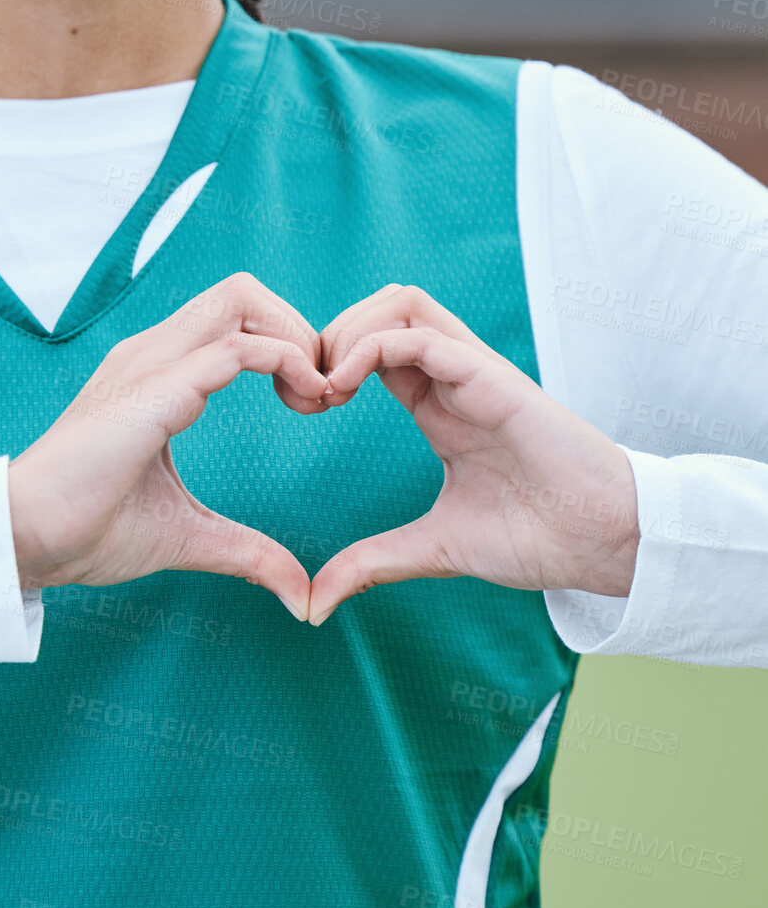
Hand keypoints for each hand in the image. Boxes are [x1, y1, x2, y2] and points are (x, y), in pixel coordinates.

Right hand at [8, 273, 330, 619]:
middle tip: (321, 393)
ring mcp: (151, 364)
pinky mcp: (155, 390)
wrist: (28, 539)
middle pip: (241, 292)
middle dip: (298, 328)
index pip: (232, 319)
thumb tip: (299, 593)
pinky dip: (287, 361)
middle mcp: (153, 354)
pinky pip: (237, 348)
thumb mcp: (188, 535)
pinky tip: (303, 401)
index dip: (285, 346)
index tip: (310, 405)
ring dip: (296, 337)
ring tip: (316, 396)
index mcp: (156, 374)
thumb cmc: (87, 531)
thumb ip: (246, 551)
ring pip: (240, 298)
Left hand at [308, 284, 639, 626]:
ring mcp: (472, 372)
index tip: (304, 409)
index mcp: (436, 403)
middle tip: (308, 393)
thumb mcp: (430, 549)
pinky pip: (421, 334)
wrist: (603, 544)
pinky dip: (370, 347)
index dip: (327, 363)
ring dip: (349, 331)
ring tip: (328, 386)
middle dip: (329, 335)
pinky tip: (345, 387)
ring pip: (401, 302)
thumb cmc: (535, 538)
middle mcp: (452, 377)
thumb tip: (314, 604)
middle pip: (381, 307)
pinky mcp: (491, 377)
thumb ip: (370, 565)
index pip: (371, 346)